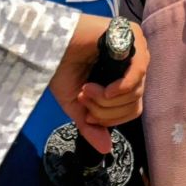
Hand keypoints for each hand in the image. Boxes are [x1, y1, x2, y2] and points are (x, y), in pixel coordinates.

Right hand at [48, 14, 147, 153]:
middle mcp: (133, 66)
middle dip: (106, 110)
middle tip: (84, 98)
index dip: (110, 119)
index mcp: (122, 80)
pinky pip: (138, 71)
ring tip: (86, 89)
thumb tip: (106, 150)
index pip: (132, 110)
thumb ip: (92, 126)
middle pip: (134, 103)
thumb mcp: (76, 105)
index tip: (87, 114)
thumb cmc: (60, 69)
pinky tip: (106, 89)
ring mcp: (135, 50)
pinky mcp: (132, 36)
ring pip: (135, 91)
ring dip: (107, 99)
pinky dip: (122, 86)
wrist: (47, 44)